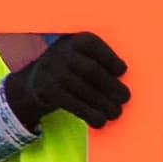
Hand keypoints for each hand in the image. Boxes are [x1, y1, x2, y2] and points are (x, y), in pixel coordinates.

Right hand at [0, 32, 128, 129]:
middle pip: (91, 70)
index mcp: (75, 40)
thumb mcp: (82, 54)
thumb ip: (100, 61)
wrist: (37, 79)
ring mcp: (53, 72)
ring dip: (103, 103)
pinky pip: (72, 104)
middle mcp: (61, 53)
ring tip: (116, 112)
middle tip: (124, 97)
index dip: (110, 59)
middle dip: (111, 85)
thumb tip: (122, 83)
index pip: (94, 46)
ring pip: (83, 89)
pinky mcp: (48, 92)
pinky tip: (100, 121)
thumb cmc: (73, 67)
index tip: (122, 71)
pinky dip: (89, 114)